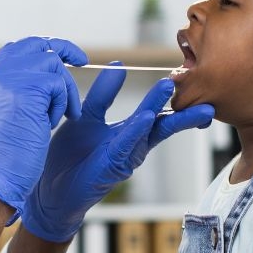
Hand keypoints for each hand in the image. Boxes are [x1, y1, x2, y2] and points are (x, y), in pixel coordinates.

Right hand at [0, 37, 87, 222]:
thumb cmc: (5, 156)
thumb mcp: (3, 113)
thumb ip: (15, 88)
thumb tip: (43, 68)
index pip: (17, 49)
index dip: (43, 49)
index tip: (62, 59)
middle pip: (36, 45)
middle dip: (64, 49)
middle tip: (82, 61)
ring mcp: (9, 77)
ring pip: (52, 64)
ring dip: (63, 91)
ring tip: (56, 116)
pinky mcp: (28, 87)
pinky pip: (58, 84)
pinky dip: (62, 104)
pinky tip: (49, 123)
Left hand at [21, 64, 215, 241]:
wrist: (51, 188)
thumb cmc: (70, 156)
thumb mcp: (87, 115)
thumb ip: (103, 93)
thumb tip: (119, 64)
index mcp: (128, 132)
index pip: (155, 112)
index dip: (169, 98)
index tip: (184, 82)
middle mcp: (132, 144)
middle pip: (163, 124)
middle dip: (182, 110)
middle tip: (201, 95)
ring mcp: (124, 156)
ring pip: (148, 131)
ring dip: (161, 111)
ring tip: (169, 90)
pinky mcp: (112, 166)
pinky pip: (127, 145)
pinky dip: (137, 131)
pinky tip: (147, 117)